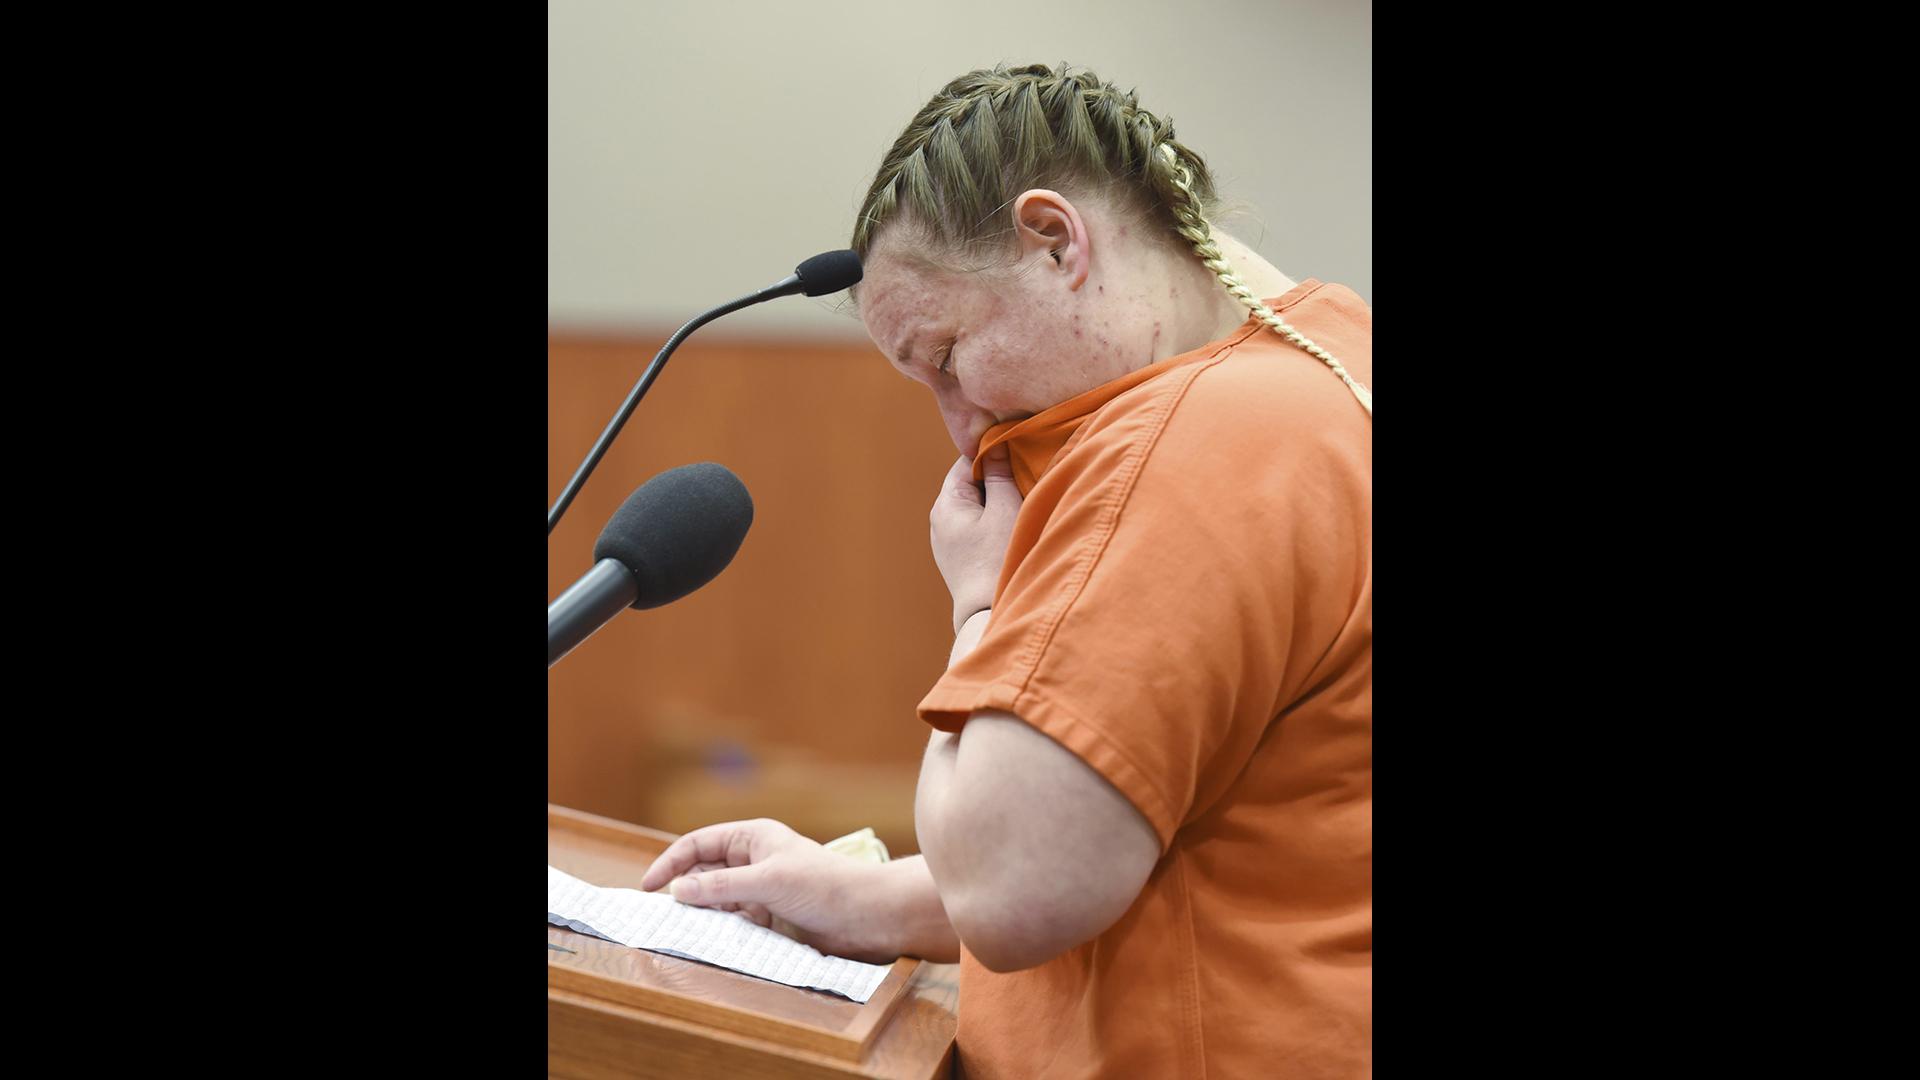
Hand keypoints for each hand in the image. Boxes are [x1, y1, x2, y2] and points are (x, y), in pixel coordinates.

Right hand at [637, 818, 896, 962]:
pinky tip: (715, 937)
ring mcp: (760, 887)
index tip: (649, 888)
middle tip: (664, 915)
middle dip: (684, 889)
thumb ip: (721, 886)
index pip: (697, 844)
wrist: (866, 916)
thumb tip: (678, 892)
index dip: (670, 863)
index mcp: (752, 837)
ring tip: (687, 928)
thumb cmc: (824, 886)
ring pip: (717, 897)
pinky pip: (734, 918)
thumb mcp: (767, 881)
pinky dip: (722, 926)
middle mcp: (753, 858)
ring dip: (703, 911)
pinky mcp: (770, 914)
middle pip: (703, 871)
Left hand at [930, 445, 1021, 631]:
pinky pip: (976, 527)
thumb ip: (999, 474)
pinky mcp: (959, 558)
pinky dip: (993, 521)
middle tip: (1026, 475)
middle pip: (971, 484)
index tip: (1019, 449)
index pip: (968, 461)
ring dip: (997, 501)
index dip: (994, 452)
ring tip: (1023, 501)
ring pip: (975, 506)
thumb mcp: (1004, 509)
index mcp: (946, 503)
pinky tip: (1012, 527)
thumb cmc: (996, 560)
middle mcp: (940, 520)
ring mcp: (947, 541)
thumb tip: (996, 443)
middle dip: (997, 477)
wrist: (985, 614)